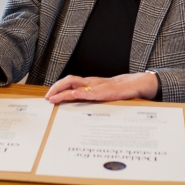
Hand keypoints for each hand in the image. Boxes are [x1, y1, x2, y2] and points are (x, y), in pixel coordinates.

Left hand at [44, 72, 158, 103]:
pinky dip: (84, 93)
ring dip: (64, 91)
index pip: (70, 82)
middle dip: (57, 88)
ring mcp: (99, 85)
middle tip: (48, 98)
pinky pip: (94, 91)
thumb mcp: (102, 93)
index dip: (58, 87)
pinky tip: (76, 95)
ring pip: (78, 84)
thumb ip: (91, 96)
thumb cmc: (119, 90)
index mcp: (90, 83)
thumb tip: (78, 104)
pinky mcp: (108, 91)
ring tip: (55, 97)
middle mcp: (92, 82)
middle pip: (70, 80)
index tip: (48, 96)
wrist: (136, 84)